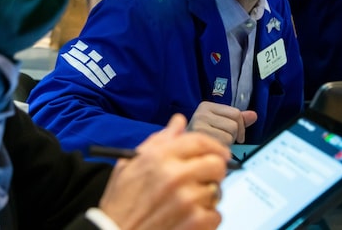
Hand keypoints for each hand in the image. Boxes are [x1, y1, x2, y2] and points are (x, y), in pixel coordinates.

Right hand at [98, 114, 231, 229]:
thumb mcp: (131, 164)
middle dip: (214, 170)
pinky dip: (206, 217)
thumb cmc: (121, 201)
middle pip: (216, 164)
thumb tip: (178, 122)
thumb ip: (158, 140)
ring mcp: (187, 200)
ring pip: (217, 191)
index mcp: (159, 156)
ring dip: (207, 196)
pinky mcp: (195, 222)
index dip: (214, 146)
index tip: (220, 152)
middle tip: (205, 177)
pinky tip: (188, 217)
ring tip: (188, 201)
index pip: (199, 141)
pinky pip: (216, 214)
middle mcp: (175, 175)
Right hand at [187, 102, 257, 144]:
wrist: (181, 150)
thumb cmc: (202, 139)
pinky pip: (223, 144)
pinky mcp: (199, 138)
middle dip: (233, 136)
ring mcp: (199, 125)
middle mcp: (201, 113)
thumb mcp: (219, 125)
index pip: (236, 113)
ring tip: (215, 145)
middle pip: (234, 124)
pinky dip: (221, 151)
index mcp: (206, 106)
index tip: (236, 136)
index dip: (241, 127)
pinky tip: (213, 150)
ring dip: (227, 145)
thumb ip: (237, 120)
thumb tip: (254, 115)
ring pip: (230, 135)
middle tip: (222, 141)